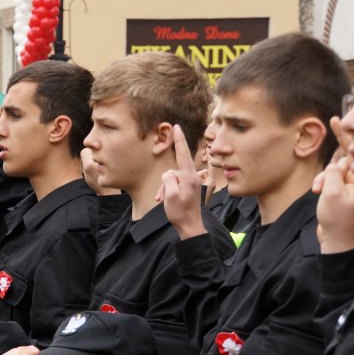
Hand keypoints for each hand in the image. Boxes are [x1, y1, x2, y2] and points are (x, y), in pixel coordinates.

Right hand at [158, 125, 207, 239]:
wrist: (190, 227)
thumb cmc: (180, 213)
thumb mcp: (170, 196)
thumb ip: (168, 179)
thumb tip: (168, 173)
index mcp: (189, 177)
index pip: (183, 154)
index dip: (179, 140)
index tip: (176, 127)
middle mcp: (191, 177)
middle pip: (173, 170)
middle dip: (164, 183)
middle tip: (162, 197)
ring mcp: (190, 183)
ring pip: (171, 178)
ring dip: (165, 189)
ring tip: (163, 202)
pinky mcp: (188, 187)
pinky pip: (174, 184)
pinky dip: (167, 191)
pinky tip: (164, 201)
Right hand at [313, 153, 353, 253]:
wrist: (336, 240)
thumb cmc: (336, 218)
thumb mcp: (332, 192)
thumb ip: (333, 173)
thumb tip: (334, 163)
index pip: (353, 162)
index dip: (339, 164)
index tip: (330, 172)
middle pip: (342, 168)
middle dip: (328, 174)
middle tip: (319, 186)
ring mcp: (350, 191)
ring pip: (334, 175)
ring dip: (323, 180)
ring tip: (316, 191)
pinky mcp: (342, 196)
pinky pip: (332, 184)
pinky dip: (324, 186)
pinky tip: (318, 193)